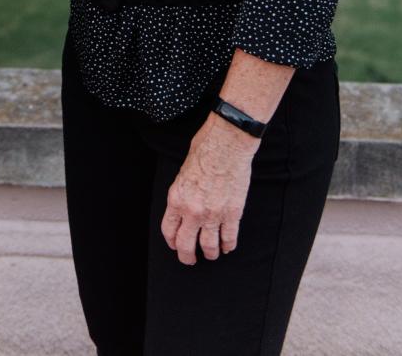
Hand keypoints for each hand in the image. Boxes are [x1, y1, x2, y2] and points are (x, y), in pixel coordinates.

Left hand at [160, 116, 256, 264]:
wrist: (227, 143)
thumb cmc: (204, 149)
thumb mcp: (182, 171)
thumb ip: (182, 192)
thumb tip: (184, 205)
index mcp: (176, 198)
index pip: (169, 231)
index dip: (172, 242)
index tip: (176, 245)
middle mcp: (193, 211)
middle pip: (186, 245)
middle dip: (187, 256)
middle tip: (191, 259)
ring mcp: (213, 214)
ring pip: (209, 247)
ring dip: (210, 253)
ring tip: (212, 254)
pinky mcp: (232, 213)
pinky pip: (229, 238)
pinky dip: (228, 245)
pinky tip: (227, 246)